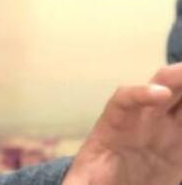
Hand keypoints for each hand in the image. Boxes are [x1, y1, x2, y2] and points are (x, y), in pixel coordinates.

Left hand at [63, 62, 181, 184]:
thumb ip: (78, 184)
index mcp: (114, 124)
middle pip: (160, 88)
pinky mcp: (181, 142)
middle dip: (176, 76)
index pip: (124, 100)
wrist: (117, 184)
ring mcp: (164, 128)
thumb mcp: (83, 181)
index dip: (141, 93)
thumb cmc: (95, 178)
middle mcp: (142, 118)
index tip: (161, 94)